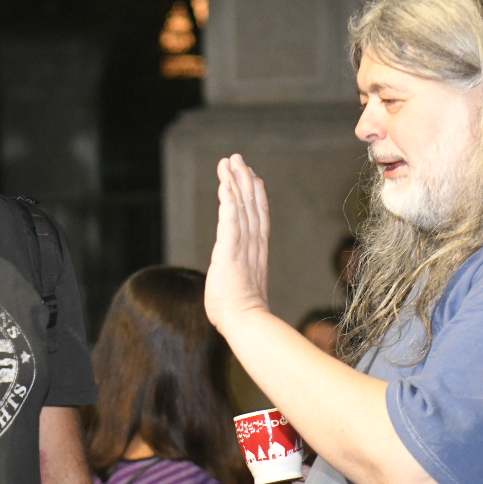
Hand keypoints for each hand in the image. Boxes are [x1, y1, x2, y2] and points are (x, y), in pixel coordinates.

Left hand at [204, 153, 270, 328]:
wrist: (246, 324)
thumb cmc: (241, 313)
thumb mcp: (242, 285)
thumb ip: (240, 273)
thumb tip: (233, 273)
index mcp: (257, 252)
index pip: (257, 216)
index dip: (255, 194)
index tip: (251, 175)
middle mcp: (253, 245)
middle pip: (251, 205)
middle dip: (244, 180)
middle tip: (237, 158)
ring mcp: (243, 247)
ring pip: (241, 207)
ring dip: (235, 183)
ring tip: (230, 162)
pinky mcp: (230, 252)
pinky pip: (230, 222)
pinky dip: (229, 202)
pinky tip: (225, 186)